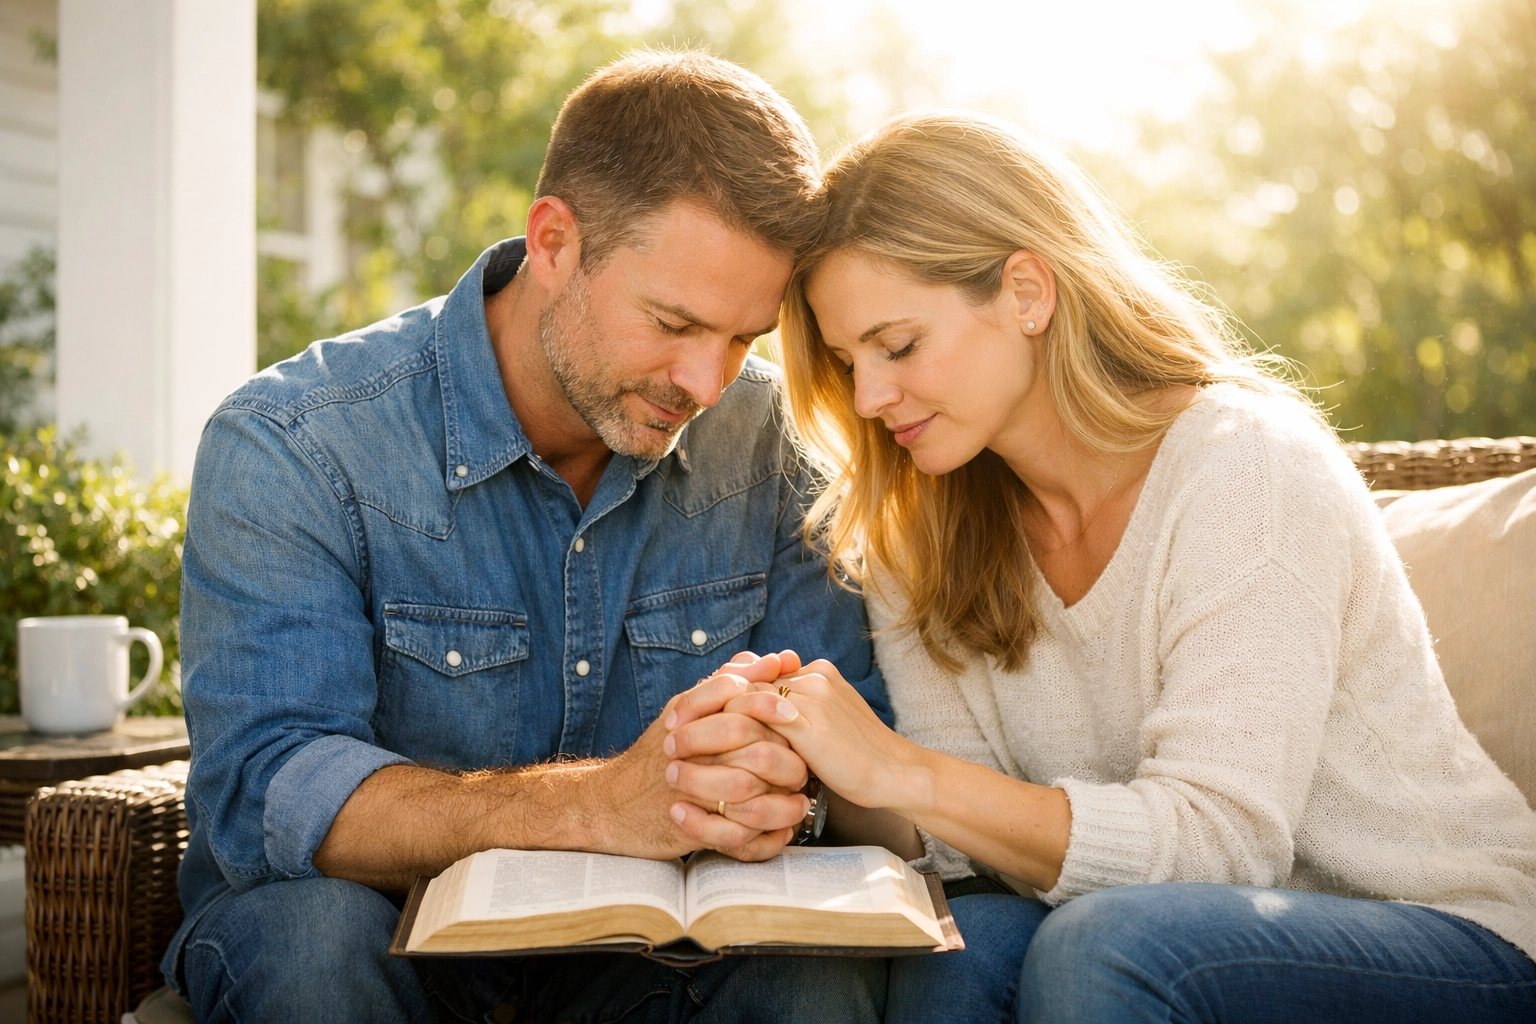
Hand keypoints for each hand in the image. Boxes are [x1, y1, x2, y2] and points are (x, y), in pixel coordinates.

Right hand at [661, 651, 812, 859]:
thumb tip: (775, 659)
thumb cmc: (658, 754)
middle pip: (752, 750)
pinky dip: (763, 838)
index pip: (735, 700)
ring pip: (749, 798)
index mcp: (689, 717)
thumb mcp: (685, 710)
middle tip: (805, 769)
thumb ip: (728, 682)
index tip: (795, 715)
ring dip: (782, 804)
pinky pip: (736, 839)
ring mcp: (687, 792)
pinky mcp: (688, 830)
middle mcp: (688, 751)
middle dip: (788, 762)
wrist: (612, 804)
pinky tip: (780, 832)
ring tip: (799, 804)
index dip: (770, 705)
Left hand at [671, 657, 922, 813]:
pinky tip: (700, 755)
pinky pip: (752, 720)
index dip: (719, 691)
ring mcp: (809, 697)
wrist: (896, 773)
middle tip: (669, 722)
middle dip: (702, 701)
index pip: (754, 673)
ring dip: (702, 719)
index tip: (688, 709)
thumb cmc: (862, 760)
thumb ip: (798, 718)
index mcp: (815, 674)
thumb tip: (765, 727)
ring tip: (674, 742)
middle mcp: (810, 677)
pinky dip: (721, 735)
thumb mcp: (827, 730)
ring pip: (741, 698)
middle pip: (741, 680)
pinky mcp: (807, 723)